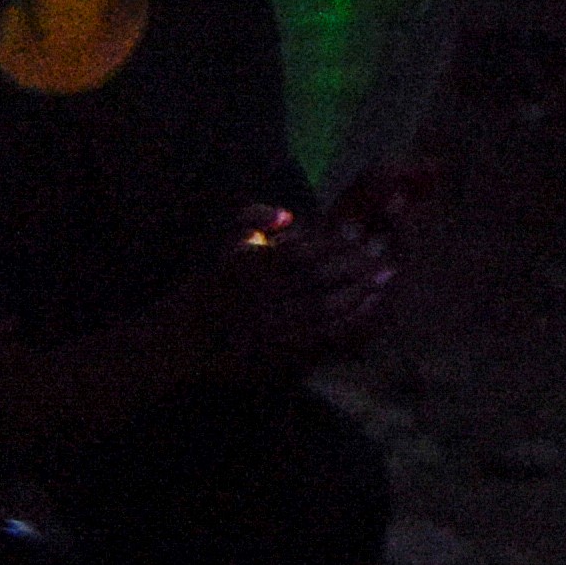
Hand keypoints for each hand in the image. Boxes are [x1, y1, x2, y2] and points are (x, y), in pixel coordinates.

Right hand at [179, 203, 393, 375]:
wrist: (181, 339)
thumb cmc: (207, 290)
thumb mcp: (224, 245)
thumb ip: (253, 219)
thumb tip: (289, 213)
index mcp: (250, 266)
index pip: (302, 251)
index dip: (336, 244)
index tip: (361, 235)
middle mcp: (261, 294)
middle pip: (318, 276)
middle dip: (354, 265)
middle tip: (383, 255)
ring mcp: (269, 325)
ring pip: (323, 305)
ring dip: (357, 292)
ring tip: (385, 278)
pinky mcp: (276, 351)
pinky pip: (319, 336)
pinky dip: (346, 323)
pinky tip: (365, 312)